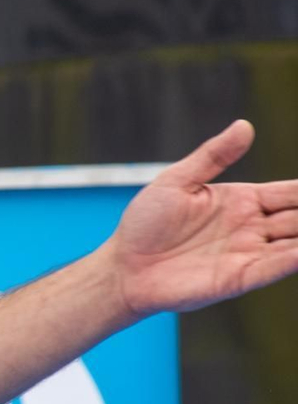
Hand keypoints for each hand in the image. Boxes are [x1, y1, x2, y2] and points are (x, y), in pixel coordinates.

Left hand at [109, 120, 297, 317]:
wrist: (122, 266)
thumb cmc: (145, 224)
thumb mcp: (178, 181)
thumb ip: (213, 156)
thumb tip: (244, 125)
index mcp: (243, 201)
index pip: (293, 193)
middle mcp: (252, 228)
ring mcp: (247, 253)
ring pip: (296, 243)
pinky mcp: (237, 278)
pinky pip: (273, 267)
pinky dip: (293, 259)